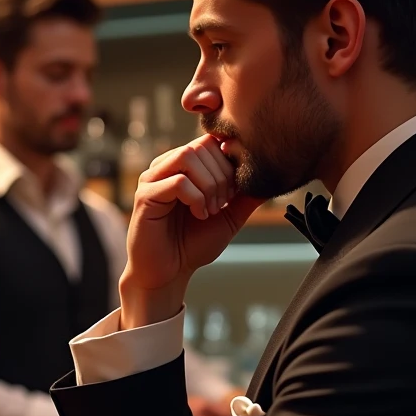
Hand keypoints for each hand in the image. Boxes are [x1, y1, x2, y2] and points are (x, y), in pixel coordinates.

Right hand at [120, 135, 264, 328]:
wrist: (167, 274)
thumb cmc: (192, 245)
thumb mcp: (228, 218)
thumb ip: (245, 198)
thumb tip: (271, 179)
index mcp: (182, 167)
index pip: (211, 142)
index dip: (229, 164)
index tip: (233, 193)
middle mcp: (165, 166)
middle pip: (201, 146)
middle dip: (222, 176)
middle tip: (222, 205)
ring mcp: (153, 179)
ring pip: (187, 156)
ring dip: (209, 184)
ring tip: (211, 210)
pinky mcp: (145, 196)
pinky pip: (177, 182)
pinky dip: (196, 198)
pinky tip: (199, 215)